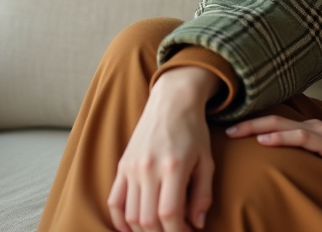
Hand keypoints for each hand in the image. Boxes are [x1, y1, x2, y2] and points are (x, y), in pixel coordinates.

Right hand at [108, 67, 222, 231]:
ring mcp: (132, 168)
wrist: (172, 101)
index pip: (169, 214)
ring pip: (131, 215)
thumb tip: (197, 224)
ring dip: (143, 230)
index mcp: (173, 166)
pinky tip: (132, 228)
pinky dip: (120, 221)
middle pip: (148, 219)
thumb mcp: (207, 161)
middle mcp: (149, 168)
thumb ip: (203, 194)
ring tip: (160, 230)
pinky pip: (114, 202)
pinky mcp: (122, 166)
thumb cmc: (194, 131)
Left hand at [225, 116, 321, 186]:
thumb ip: (306, 157)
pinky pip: (302, 139)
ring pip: (282, 125)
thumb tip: (280, 166)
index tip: (224, 127)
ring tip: (232, 132)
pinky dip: (281, 137)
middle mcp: (312, 127)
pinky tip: (265, 140)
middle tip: (219, 126)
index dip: (248, 123)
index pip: (273, 122)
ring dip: (255, 127)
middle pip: (271, 119)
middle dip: (244, 121)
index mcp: (309, 130)